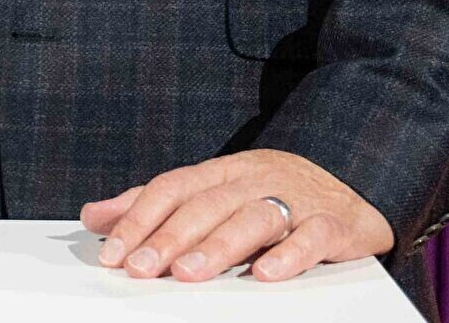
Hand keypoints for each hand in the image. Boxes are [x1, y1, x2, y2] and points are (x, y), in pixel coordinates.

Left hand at [80, 150, 391, 282]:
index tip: (112, 253)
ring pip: (253, 217)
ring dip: (218, 246)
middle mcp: (254, 180)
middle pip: (205, 205)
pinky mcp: (334, 224)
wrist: (354, 183)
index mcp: (222, 172)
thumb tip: (94, 217)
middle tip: (140, 268)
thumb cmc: (272, 194)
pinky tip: (265, 274)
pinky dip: (289, 254)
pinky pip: (312, 236)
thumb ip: (155, 207)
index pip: (172, 189)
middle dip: (168, 237)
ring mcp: (296, 200)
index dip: (139, 219)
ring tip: (188, 273)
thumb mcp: (211, 193)